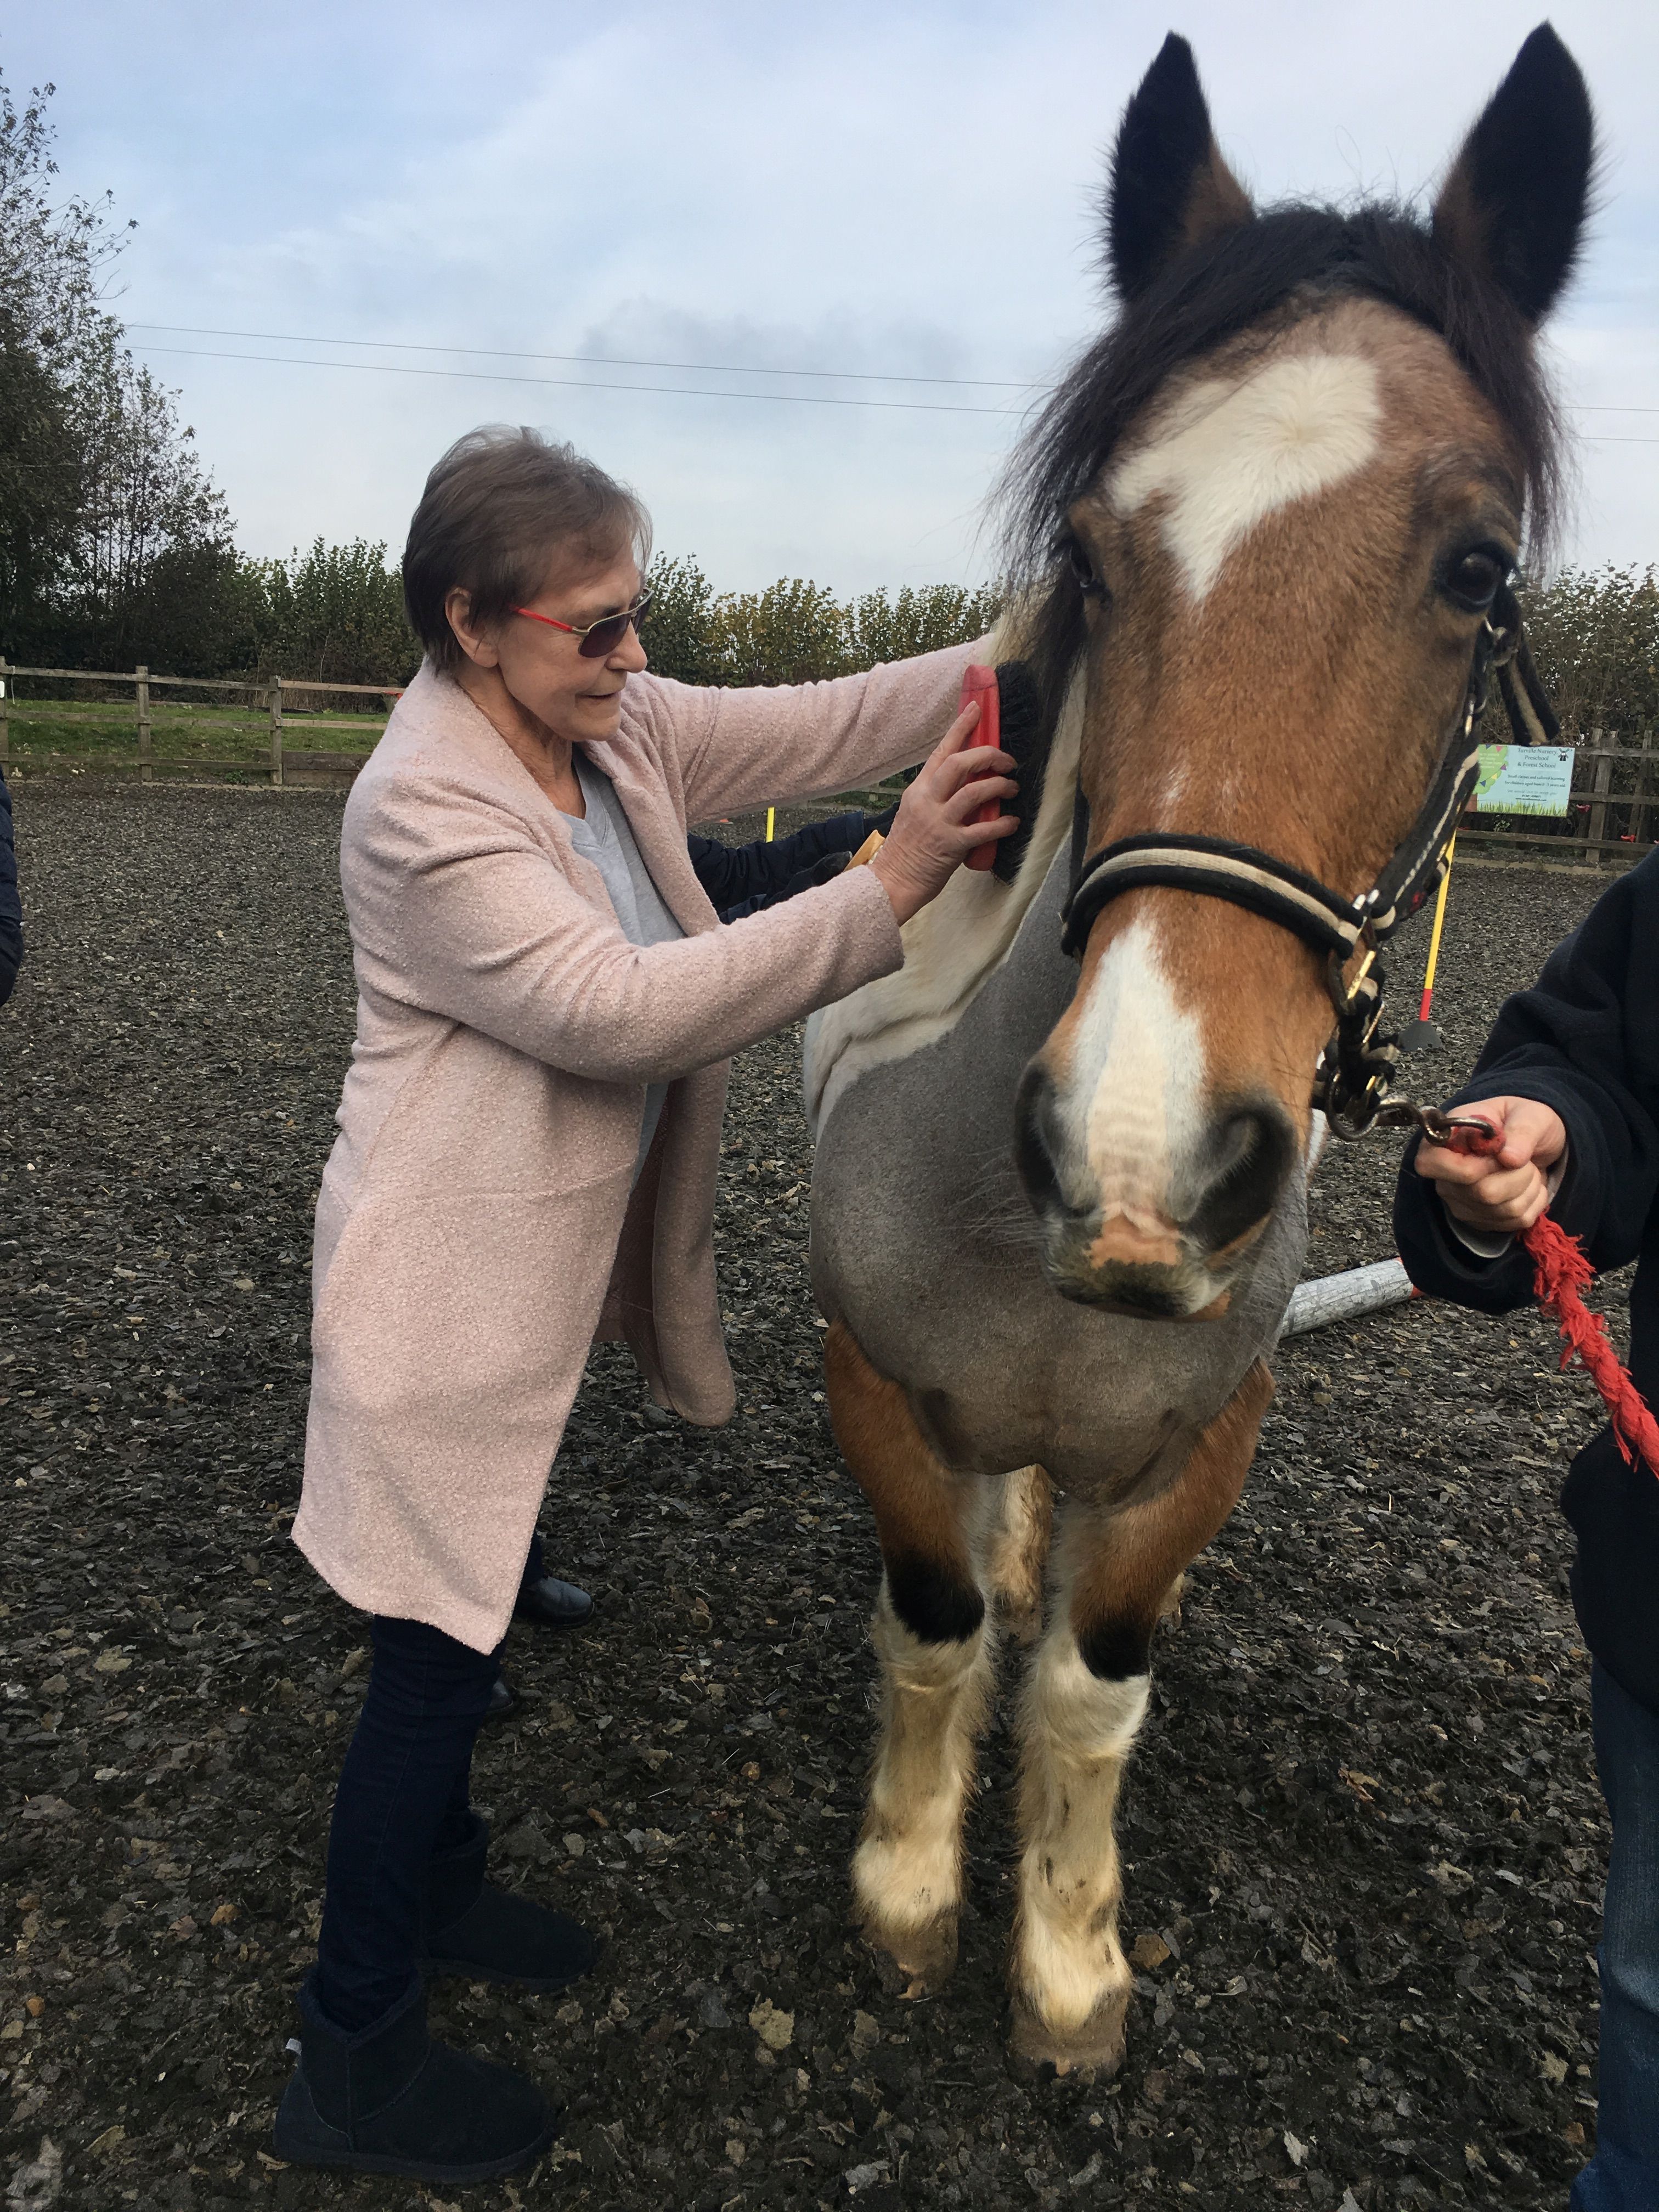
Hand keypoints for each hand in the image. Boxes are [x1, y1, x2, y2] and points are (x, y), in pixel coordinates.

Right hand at [868, 703, 1018, 925]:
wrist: (892, 881)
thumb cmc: (906, 850)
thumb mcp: (915, 813)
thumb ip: (936, 797)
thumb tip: (965, 785)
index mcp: (919, 790)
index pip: (941, 751)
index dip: (961, 727)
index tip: (976, 709)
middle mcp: (928, 801)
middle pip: (960, 763)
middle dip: (989, 755)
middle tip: (1007, 760)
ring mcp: (939, 822)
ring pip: (975, 791)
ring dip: (1000, 786)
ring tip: (1012, 788)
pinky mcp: (951, 845)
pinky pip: (984, 829)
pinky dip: (1002, 823)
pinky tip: (1012, 822)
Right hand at [1413, 1095, 1566, 1236]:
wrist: (1537, 1144)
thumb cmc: (1523, 1122)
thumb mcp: (1528, 1114)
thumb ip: (1521, 1130)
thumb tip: (1510, 1157)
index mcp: (1445, 1140)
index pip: (1429, 1165)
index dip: (1467, 1167)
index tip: (1499, 1155)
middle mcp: (1445, 1176)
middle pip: (1481, 1192)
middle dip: (1517, 1174)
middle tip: (1525, 1157)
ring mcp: (1462, 1202)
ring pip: (1502, 1209)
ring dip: (1529, 1186)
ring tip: (1528, 1168)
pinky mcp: (1483, 1220)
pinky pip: (1516, 1221)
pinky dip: (1534, 1201)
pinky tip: (1530, 1186)